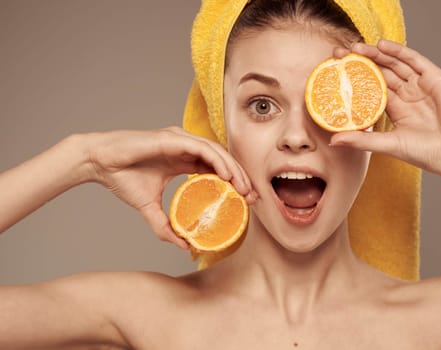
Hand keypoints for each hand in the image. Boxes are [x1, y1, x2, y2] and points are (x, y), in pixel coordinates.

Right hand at [87, 127, 255, 247]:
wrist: (100, 163)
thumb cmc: (123, 178)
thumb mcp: (149, 208)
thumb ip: (165, 227)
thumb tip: (183, 247)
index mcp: (183, 160)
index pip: (216, 170)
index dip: (233, 183)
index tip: (246, 201)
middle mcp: (186, 148)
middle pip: (222, 161)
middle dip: (240, 178)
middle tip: (252, 197)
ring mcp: (181, 140)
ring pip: (217, 153)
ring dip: (234, 170)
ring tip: (244, 189)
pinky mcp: (173, 137)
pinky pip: (203, 148)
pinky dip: (218, 160)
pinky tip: (228, 175)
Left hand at [330, 40, 440, 181]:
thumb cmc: (427, 153)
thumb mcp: (388, 144)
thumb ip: (361, 140)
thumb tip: (333, 141)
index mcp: (397, 110)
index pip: (371, 89)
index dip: (354, 80)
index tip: (335, 73)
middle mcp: (408, 95)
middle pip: (380, 73)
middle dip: (360, 62)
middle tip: (339, 54)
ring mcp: (421, 86)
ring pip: (394, 64)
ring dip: (375, 54)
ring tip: (355, 47)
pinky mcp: (435, 78)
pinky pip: (414, 60)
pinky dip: (399, 51)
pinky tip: (381, 46)